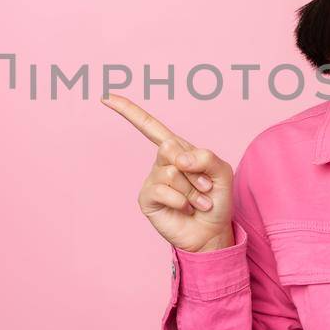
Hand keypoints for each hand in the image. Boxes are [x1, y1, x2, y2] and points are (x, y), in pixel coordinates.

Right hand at [102, 94, 235, 253]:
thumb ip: (206, 157)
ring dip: (193, 189)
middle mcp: (162, 162)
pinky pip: (162, 190)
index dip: (128, 111)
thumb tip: (178, 159)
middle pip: (168, 147)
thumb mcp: (222, 172)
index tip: (107, 98)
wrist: (212, 232)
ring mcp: (152, 180)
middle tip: (204, 186)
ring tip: (199, 201)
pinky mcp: (147, 198)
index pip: (149, 126)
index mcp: (177, 149)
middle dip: (195, 170)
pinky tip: (185, 208)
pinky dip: (181, 200)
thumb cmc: (216, 200)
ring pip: (171, 172)